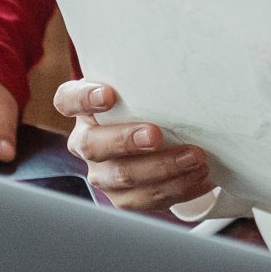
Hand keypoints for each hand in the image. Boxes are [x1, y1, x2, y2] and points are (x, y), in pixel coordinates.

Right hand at [55, 78, 212, 213]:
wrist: (161, 139)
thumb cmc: (149, 107)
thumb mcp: (143, 91)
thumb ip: (149, 83)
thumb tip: (185, 72)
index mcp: (85, 110)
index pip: (68, 100)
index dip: (84, 99)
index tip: (108, 95)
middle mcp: (87, 142)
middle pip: (93, 145)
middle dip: (126, 141)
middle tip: (155, 136)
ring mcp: (103, 173)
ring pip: (123, 177)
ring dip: (162, 169)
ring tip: (195, 159)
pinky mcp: (124, 197)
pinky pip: (147, 199)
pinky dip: (178, 189)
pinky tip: (202, 178)